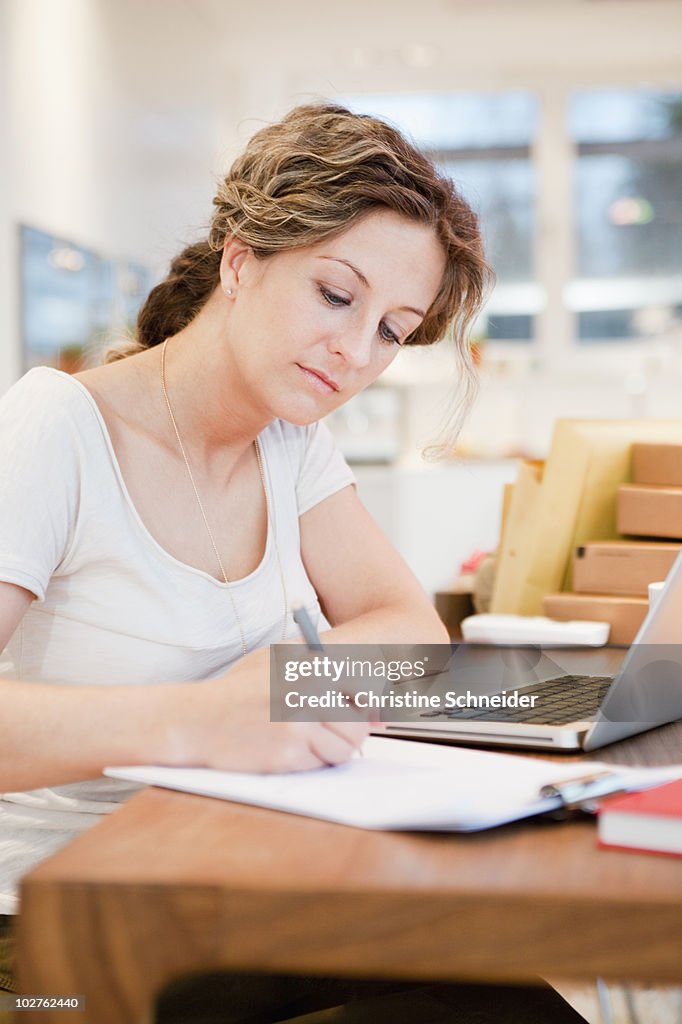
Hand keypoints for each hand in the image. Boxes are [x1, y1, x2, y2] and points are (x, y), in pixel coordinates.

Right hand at [165, 647, 371, 773]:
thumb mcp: (283, 666)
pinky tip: (285, 746)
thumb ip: (332, 679)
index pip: (366, 688)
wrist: (198, 719)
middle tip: (320, 728)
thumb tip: (381, 711)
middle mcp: (310, 690)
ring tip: (301, 736)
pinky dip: (310, 761)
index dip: (365, 705)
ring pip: (346, 748)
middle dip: (347, 733)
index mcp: (312, 664)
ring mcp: (300, 723)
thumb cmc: (244, 691)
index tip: (356, 711)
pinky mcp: (289, 752)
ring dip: (330, 749)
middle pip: (360, 725)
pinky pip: (322, 763)